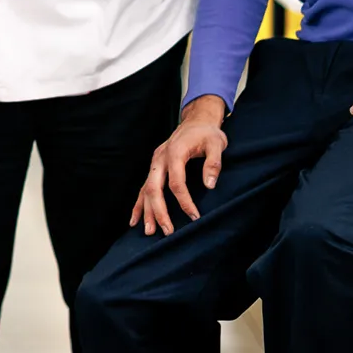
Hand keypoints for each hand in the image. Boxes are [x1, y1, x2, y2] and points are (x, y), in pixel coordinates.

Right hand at [131, 94, 227, 235]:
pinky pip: (143, 187)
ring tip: (149, 231)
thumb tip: (210, 185)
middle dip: (159, 211)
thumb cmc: (207, 133)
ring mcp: (155, 163)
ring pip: (146, 189)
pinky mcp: (154, 167)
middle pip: (154, 188)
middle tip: (168, 231)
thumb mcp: (217, 144)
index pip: (176, 182)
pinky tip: (135, 220)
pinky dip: (138, 204)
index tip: (194, 216)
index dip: (184, 201)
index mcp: (175, 152)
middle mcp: (160, 158)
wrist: (196, 120)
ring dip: (146, 211)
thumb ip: (213, 163)